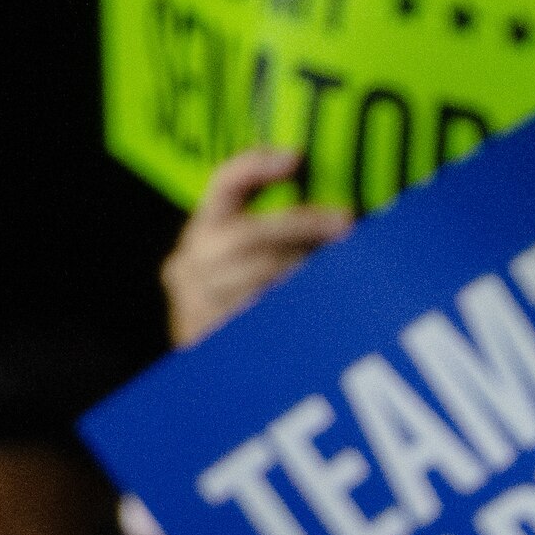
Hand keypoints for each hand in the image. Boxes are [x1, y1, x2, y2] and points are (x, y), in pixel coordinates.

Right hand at [163, 144, 356, 347]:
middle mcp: (189, 263)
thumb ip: (280, 235)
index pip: (223, 184)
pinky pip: (258, 314)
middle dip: (300, 224)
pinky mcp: (208, 338)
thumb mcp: (250, 262)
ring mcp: (194, 302)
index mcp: (202, 233)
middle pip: (245, 233)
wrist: (211, 378)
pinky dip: (294, 304)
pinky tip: (319, 302)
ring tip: (336, 267)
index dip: (256, 165)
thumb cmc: (244, 307)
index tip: (296, 156)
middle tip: (344, 222)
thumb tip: (338, 211)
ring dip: (301, 267)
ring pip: (255, 275)